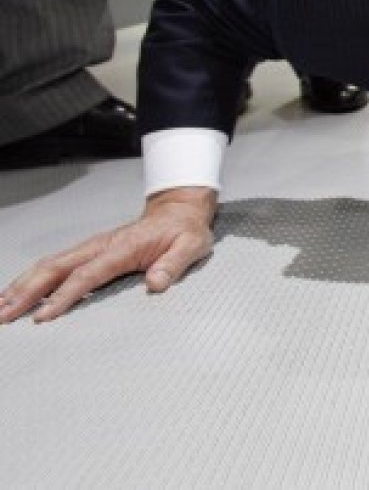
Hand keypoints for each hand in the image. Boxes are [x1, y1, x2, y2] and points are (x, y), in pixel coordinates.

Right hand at [0, 187, 216, 323]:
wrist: (179, 211)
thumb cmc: (184, 231)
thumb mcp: (191, 246)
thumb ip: (174, 264)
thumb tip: (156, 283)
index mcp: (122, 248)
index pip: (86, 275)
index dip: (64, 297)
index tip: (44, 316)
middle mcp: (100, 246)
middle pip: (55, 269)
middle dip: (26, 292)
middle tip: (3, 315)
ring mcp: (91, 248)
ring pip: (48, 266)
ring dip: (22, 286)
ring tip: (0, 308)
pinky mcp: (88, 252)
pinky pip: (54, 266)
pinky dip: (32, 279)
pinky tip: (17, 294)